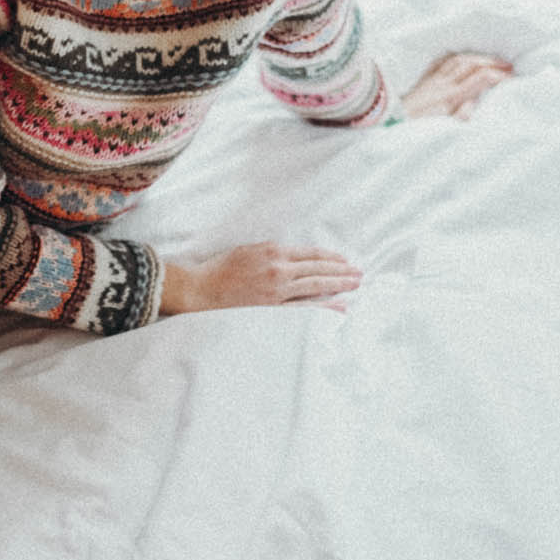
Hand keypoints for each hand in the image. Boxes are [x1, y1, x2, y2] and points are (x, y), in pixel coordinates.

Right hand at [160, 243, 362, 315]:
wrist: (200, 290)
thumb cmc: (218, 269)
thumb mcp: (246, 250)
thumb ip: (270, 251)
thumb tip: (290, 257)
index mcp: (273, 252)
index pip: (310, 254)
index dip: (330, 257)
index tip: (344, 260)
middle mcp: (279, 270)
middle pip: (318, 269)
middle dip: (342, 271)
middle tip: (360, 273)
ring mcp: (278, 291)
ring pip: (316, 287)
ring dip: (339, 285)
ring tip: (355, 285)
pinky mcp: (273, 309)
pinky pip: (304, 309)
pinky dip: (324, 308)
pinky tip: (339, 308)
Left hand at [401, 51, 512, 120]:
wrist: (388, 125)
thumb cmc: (418, 131)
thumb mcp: (443, 129)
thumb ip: (461, 117)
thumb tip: (473, 104)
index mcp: (449, 97)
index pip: (479, 78)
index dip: (498, 75)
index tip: (512, 78)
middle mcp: (441, 84)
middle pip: (470, 64)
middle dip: (492, 62)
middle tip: (510, 66)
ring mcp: (431, 80)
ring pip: (457, 60)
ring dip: (478, 57)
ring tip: (493, 60)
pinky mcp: (424, 81)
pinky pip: (442, 62)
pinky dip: (458, 58)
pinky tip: (465, 58)